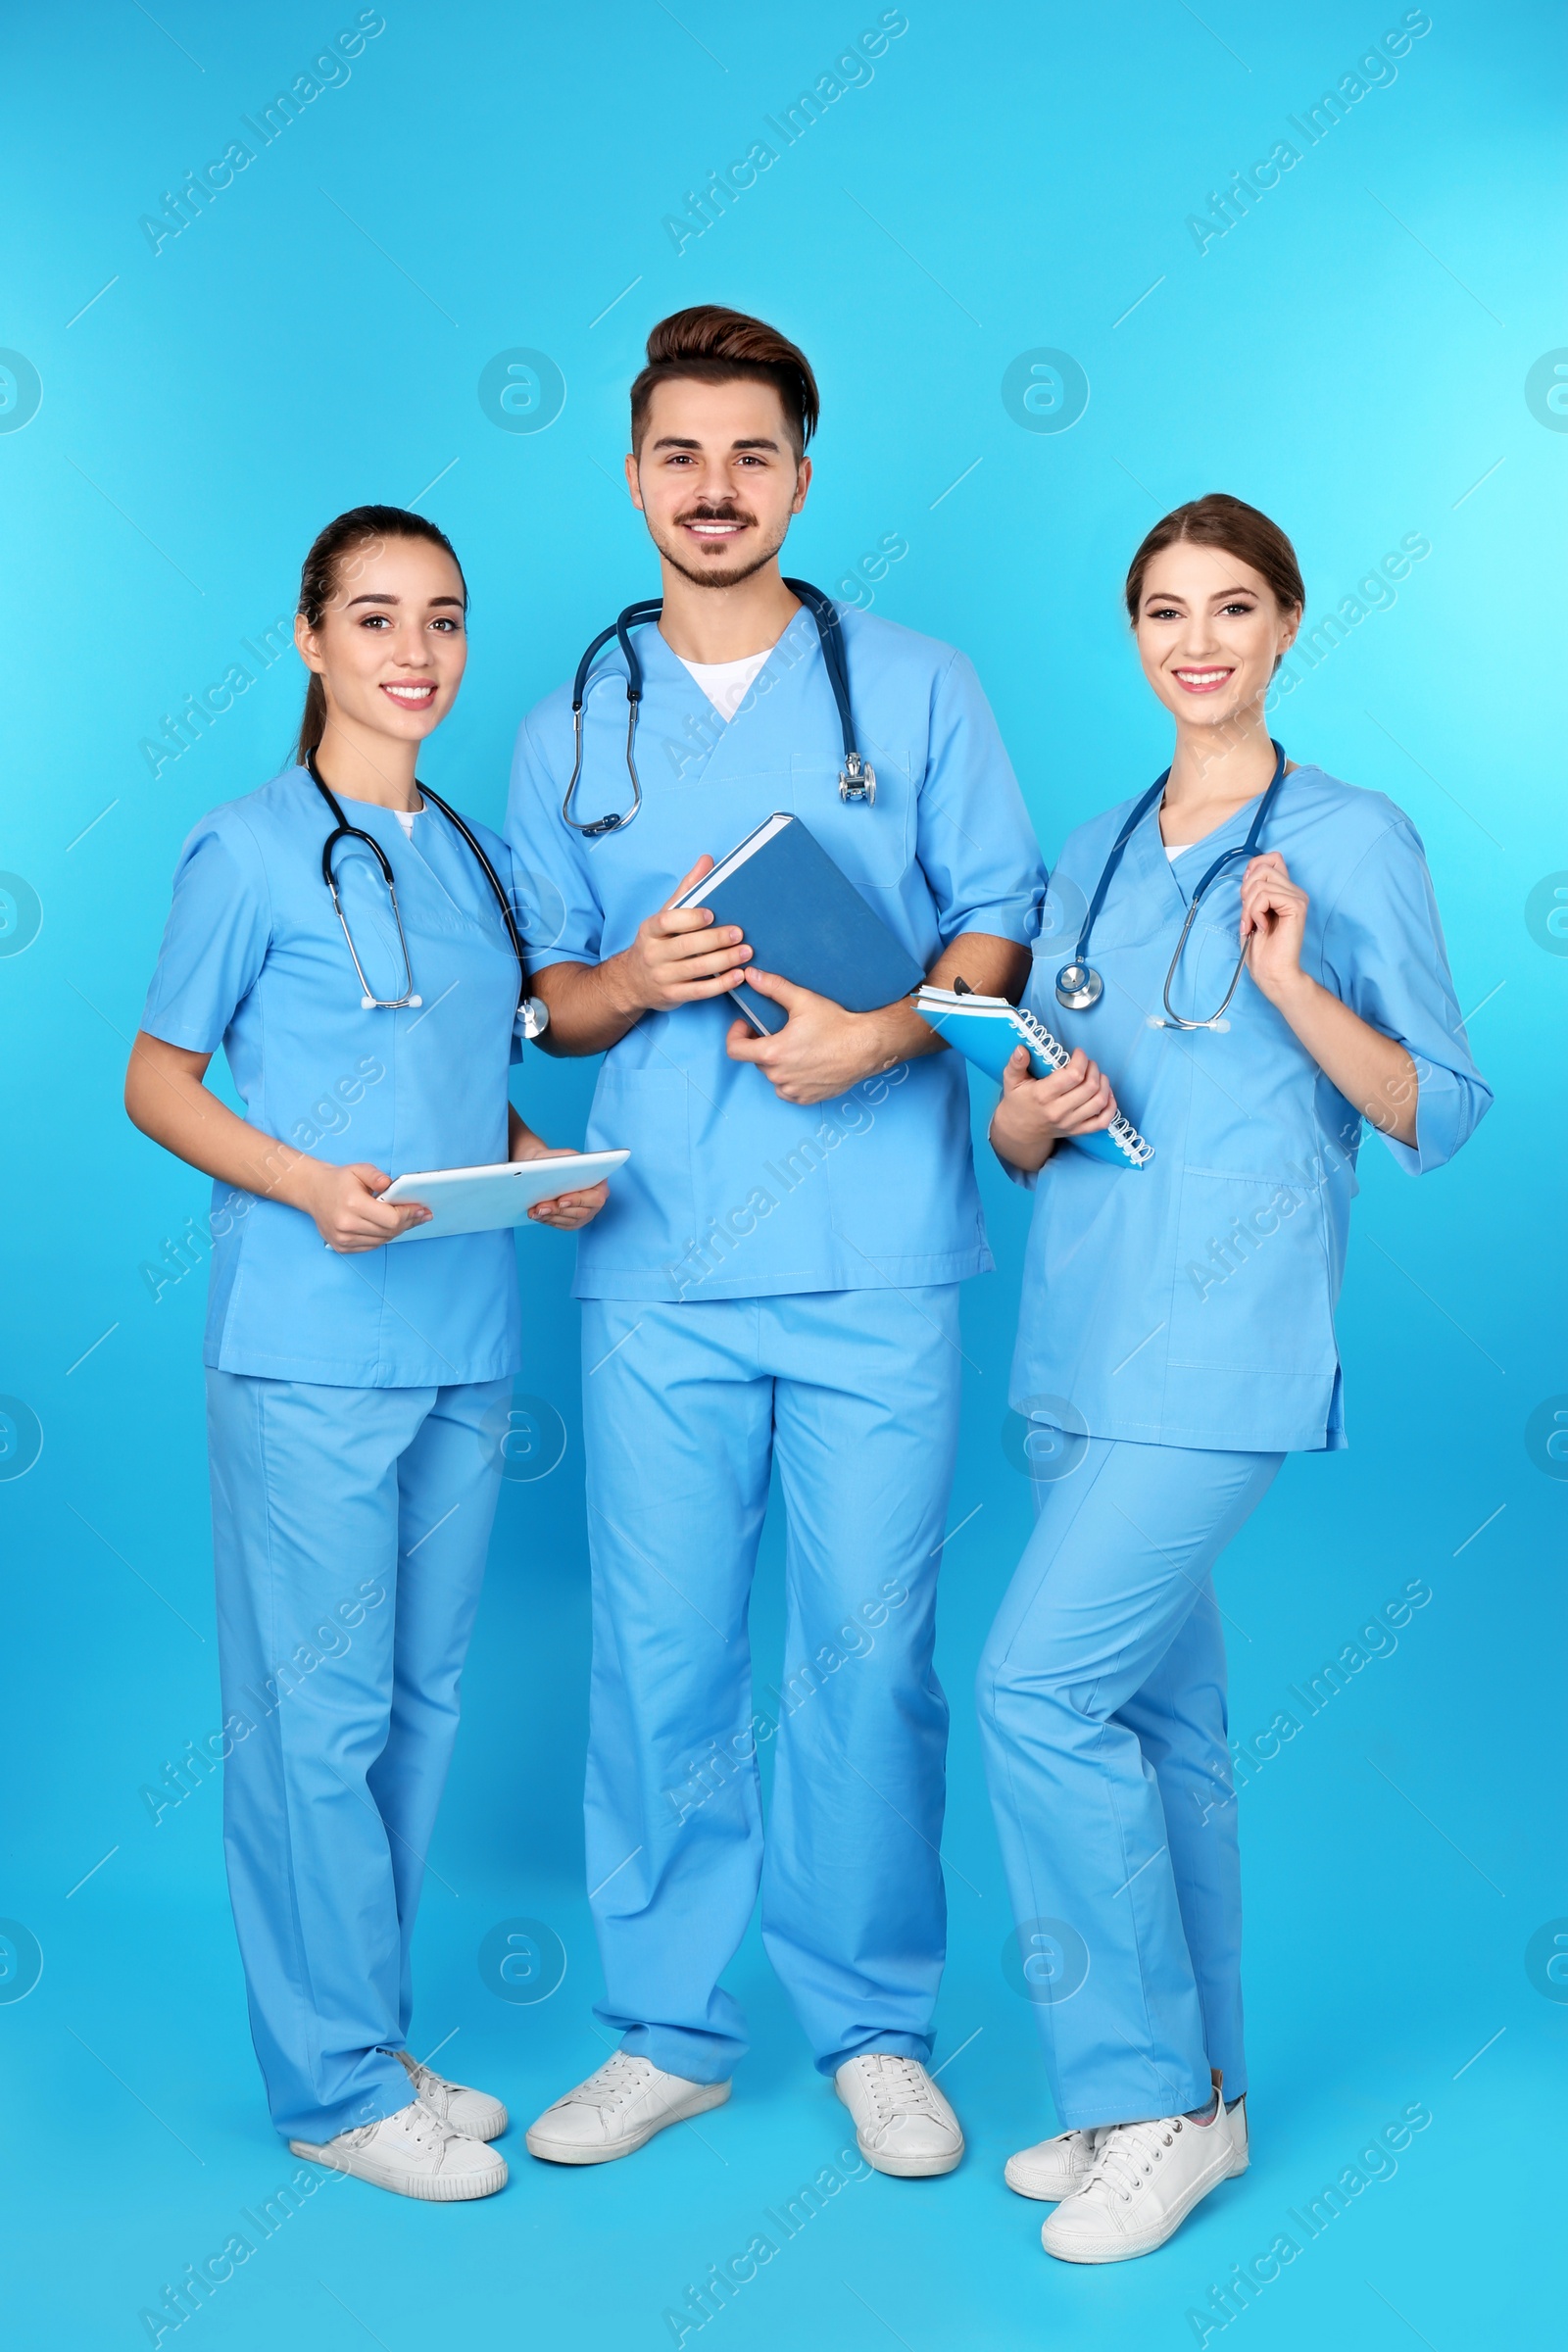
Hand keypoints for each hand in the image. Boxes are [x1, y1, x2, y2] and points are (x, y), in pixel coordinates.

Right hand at [298, 1160, 430, 1251]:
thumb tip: (392, 1185)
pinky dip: (382, 1237)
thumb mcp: (359, 1169)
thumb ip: (377, 1176)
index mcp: (352, 1204)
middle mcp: (346, 1224)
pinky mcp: (342, 1247)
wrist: (313, 1191)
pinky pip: (371, 1246)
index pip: (391, 1219)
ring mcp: (343, 1239)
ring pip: (382, 1240)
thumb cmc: (339, 1180)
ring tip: (406, 1220)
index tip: (421, 1209)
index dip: (409, 1215)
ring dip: (396, 1231)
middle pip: (389, 1231)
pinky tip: (387, 1227)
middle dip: (408, 1222)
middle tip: (420, 1215)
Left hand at [509, 1136, 608, 1229]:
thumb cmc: (557, 1160)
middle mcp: (595, 1202)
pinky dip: (548, 1220)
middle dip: (558, 1210)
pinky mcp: (573, 1221)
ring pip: (569, 1221)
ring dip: (550, 1217)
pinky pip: (562, 1225)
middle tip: (540, 1208)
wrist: (547, 1168)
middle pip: (580, 1212)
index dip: (577, 1200)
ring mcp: (586, 1213)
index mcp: (600, 1184)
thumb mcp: (565, 1155)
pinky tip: (537, 1215)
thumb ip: (570, 1160)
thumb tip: (567, 1168)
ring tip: (535, 1211)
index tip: (560, 1201)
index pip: (594, 1197)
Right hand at [608, 855, 752, 1015]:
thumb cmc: (656, 942)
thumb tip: (707, 860)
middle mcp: (653, 954)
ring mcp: (662, 977)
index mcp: (649, 930)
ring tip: (746, 953)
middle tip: (739, 933)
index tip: (712, 914)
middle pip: (685, 946)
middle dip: (715, 939)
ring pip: (695, 969)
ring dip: (724, 961)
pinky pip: (699, 991)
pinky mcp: (673, 996)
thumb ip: (687, 889)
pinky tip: (738, 976)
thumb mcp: (664, 916)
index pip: (667, 921)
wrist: (632, 981)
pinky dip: (721, 984)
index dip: (690, 918)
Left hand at [725, 969, 901, 1103]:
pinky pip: (788, 1090)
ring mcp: (793, 1090)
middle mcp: (779, 1076)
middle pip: (756, 1060)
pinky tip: (805, 1063)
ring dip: (777, 1063)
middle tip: (779, 1031)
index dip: (735, 1035)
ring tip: (795, 1047)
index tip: (746, 1025)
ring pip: (772, 1076)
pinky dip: (791, 1078)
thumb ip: (773, 987)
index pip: (734, 1050)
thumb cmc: (837, 1025)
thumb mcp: (803, 1001)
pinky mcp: (806, 1098)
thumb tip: (751, 975)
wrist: (867, 1047)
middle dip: (762, 1045)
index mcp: (773, 1053)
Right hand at [989, 1045, 1116, 1173]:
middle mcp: (1058, 1111)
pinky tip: (1106, 1094)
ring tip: (1097, 1075)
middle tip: (1087, 1063)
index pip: (1073, 1075)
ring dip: (1104, 1084)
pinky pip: (1102, 1122)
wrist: (1020, 1130)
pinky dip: (1111, 1107)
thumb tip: (1021, 1049)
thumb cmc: (1018, 1101)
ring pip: (1099, 1102)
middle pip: (1090, 1087)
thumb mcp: (1011, 1080)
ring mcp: (1070, 1123)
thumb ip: (1016, 1064)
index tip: (1078, 1053)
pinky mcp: (1078, 1131)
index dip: (1081, 1060)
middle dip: (1093, 1068)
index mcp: (1042, 1096)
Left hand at [1239, 852, 1311, 1006]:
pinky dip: (1255, 912)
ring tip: (1253, 925)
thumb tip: (1249, 870)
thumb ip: (1254, 890)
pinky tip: (1262, 927)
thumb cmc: (1261, 948)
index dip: (1253, 869)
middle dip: (1245, 892)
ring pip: (1260, 883)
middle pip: (1262, 868)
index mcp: (1285, 890)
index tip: (1246, 895)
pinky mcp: (1297, 906)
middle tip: (1248, 917)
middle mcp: (1294, 891)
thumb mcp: (1250, 912)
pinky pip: (1265, 896)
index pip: (1272, 858)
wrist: (1272, 972)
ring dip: (1248, 907)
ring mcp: (1298, 897)